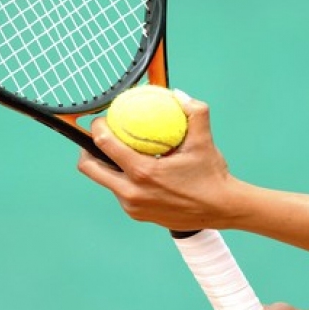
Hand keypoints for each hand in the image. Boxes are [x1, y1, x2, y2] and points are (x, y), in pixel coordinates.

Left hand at [77, 92, 240, 230]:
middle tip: (99, 137)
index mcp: (143, 172)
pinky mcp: (137, 215)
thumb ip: (194, 111)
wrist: (221, 210)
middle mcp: (132, 192)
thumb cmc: (211, 175)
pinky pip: (120, 193)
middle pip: (90, 168)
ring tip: (117, 151)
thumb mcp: (204, 140)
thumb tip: (178, 94)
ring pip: (105, 181)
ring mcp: (132, 207)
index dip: (97, 127)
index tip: (101, 118)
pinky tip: (135, 168)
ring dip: (107, 165)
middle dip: (87, 150)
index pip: (104, 144)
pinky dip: (123, 179)